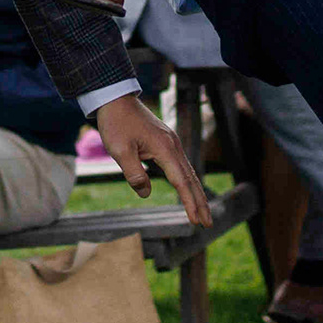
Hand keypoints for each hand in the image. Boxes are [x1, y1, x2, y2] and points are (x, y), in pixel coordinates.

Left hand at [92, 93, 214, 229]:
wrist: (115, 98)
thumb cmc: (116, 123)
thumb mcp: (119, 151)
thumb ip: (134, 174)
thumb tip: (145, 193)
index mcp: (165, 149)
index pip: (181, 182)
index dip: (189, 203)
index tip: (196, 221)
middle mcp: (173, 146)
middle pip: (191, 179)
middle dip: (200, 202)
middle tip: (207, 224)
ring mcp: (171, 143)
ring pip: (188, 172)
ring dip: (195, 193)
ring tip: (202, 212)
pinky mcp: (166, 142)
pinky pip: (181, 165)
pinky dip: (187, 181)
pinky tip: (188, 190)